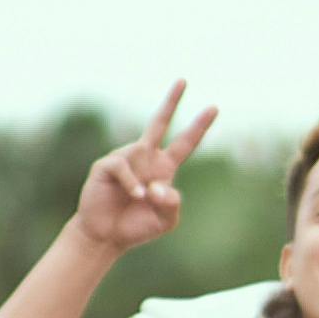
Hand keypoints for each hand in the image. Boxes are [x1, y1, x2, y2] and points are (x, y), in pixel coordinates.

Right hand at [70, 81, 211, 260]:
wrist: (105, 237)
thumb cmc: (135, 227)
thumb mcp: (165, 221)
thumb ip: (172, 204)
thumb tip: (160, 186)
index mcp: (163, 169)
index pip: (185, 143)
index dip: (199, 127)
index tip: (213, 108)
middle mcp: (145, 158)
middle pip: (160, 123)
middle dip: (171, 102)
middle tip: (184, 80)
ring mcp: (125, 159)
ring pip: (142, 152)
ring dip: (145, 180)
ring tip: (141, 200)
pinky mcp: (106, 165)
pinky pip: (123, 166)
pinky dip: (131, 182)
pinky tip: (134, 196)